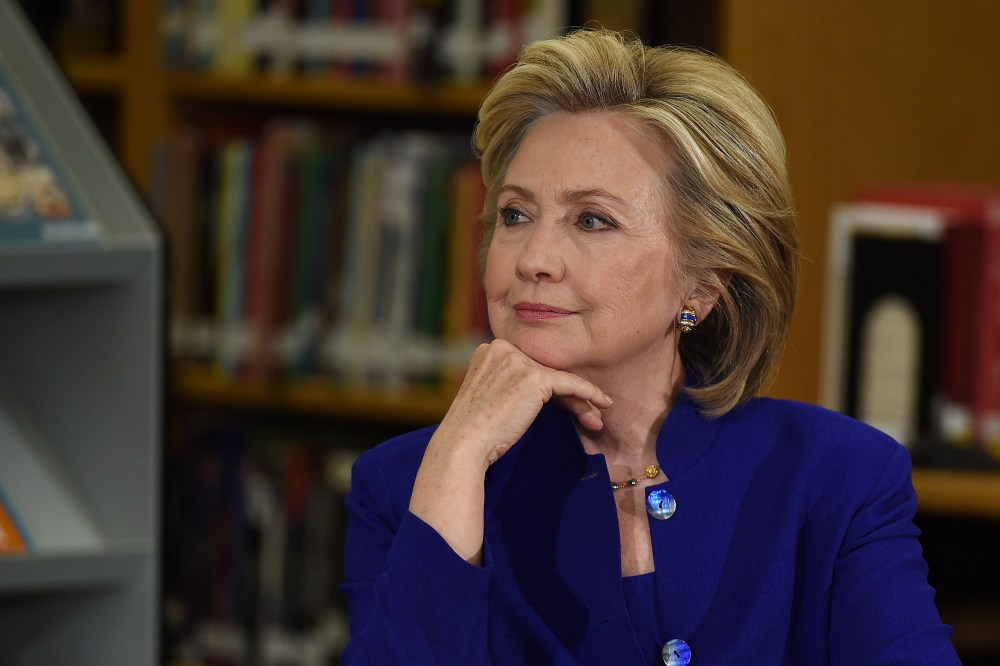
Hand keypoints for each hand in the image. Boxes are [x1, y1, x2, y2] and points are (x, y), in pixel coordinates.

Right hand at [408, 339, 611, 562]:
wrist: (464, 444)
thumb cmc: (475, 430)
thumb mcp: (488, 394)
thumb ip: (509, 382)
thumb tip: (546, 389)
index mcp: (490, 349)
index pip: (531, 364)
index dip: (551, 386)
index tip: (567, 404)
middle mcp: (502, 347)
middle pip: (547, 369)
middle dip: (569, 394)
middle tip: (588, 413)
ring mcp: (518, 360)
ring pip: (560, 378)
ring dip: (581, 400)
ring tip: (595, 418)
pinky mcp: (534, 377)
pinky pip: (571, 384)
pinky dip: (590, 394)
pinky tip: (603, 404)